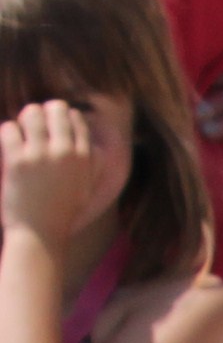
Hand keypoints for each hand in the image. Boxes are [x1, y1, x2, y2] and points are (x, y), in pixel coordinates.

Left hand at [0, 100, 116, 248]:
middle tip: (34, 128)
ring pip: (30, 113)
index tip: (52, 128)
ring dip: (23, 120)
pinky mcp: (17, 159)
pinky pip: (8, 128)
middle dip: (42, 113)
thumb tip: (93, 146)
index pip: (75, 118)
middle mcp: (65, 152)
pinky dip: (7, 134)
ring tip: (20, 135)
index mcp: (85, 158)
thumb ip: (92, 165)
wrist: (40, 234)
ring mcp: (40, 155)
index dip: (61, 118)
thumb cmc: (62, 213)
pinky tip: (8, 147)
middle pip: (54, 108)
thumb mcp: (86, 189)